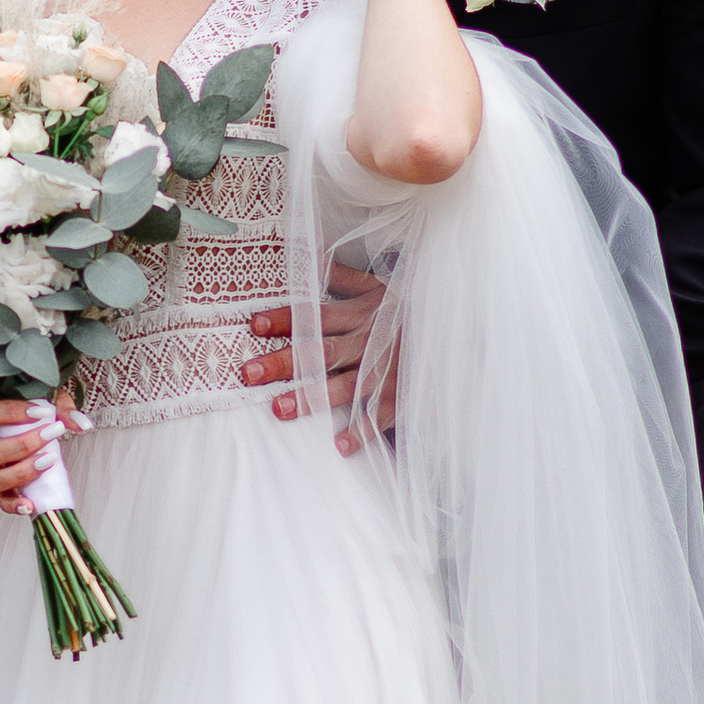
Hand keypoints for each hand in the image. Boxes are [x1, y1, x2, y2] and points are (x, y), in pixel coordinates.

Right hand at [0, 397, 80, 513]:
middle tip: (51, 434)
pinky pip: (1, 502)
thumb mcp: (43, 404)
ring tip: (48, 460)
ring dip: (22, 472)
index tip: (41, 412)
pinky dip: (15, 505)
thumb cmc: (28, 417)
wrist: (23, 433)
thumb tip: (81, 424)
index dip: (10, 413)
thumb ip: (61, 408)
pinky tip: (30, 503)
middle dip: (23, 445)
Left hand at [241, 263, 396, 447]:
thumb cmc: (407, 311)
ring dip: (313, 398)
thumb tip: (308, 257)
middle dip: (286, 362)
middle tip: (250, 373)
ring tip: (279, 409)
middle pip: (322, 352)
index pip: (316, 316)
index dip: (287, 319)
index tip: (255, 324)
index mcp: (360, 314)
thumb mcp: (377, 288)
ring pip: (345, 385)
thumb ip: (341, 277)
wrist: (453, 330)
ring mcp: (386, 371)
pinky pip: (381, 416)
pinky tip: (339, 446)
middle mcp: (369, 342)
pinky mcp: (403, 395)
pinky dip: (362, 431)